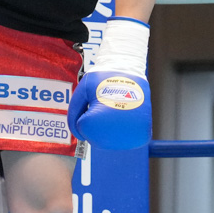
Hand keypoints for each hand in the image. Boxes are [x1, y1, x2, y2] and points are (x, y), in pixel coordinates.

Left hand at [68, 17, 151, 150]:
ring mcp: (129, 140)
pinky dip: (123, 129)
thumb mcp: (81, 91)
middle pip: (94, 137)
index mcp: (93, 125)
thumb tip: (79, 135)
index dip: (87, 111)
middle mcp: (112, 137)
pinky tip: (124, 116)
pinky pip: (125, 139)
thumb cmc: (103, 80)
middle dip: (96, 121)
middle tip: (106, 103)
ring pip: (109, 140)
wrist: (130, 72)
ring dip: (108, 127)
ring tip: (115, 108)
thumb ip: (73, 113)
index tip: (96, 99)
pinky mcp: (141, 138)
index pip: (82, 127)